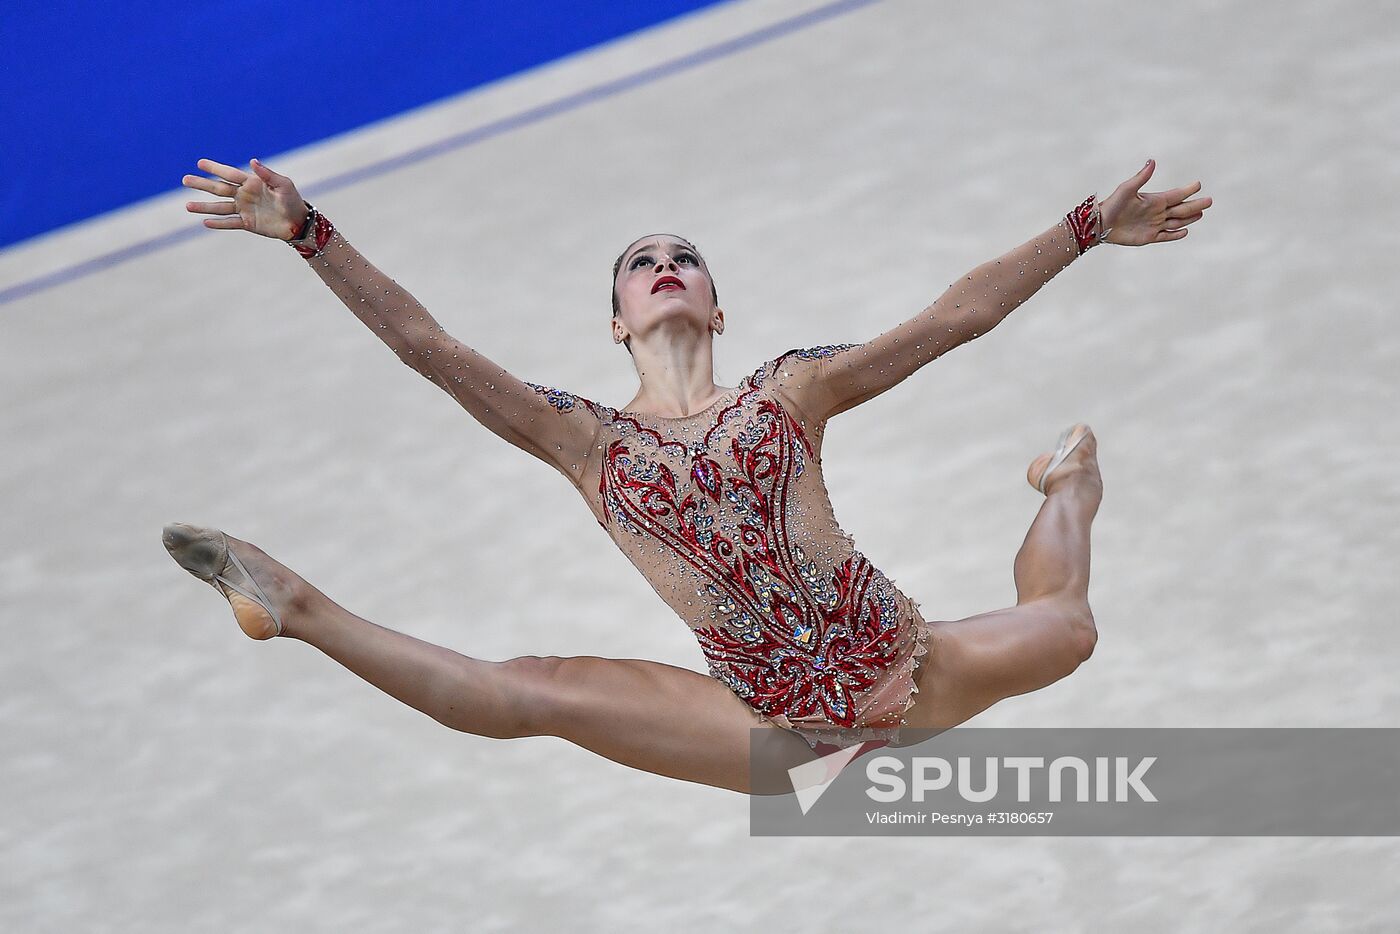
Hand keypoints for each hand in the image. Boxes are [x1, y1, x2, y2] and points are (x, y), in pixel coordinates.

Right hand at [182, 157, 307, 239]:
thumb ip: (267, 174)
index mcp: (252, 182)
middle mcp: (244, 195)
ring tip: (187, 206)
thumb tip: (252, 161)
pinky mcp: (248, 223)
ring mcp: (244, 209)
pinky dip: (218, 223)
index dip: (215, 168)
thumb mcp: (283, 185)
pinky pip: (230, 223)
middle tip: (184, 180)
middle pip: (219, 188)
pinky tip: (205, 222)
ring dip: (204, 207)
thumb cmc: (293, 200)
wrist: (299, 222)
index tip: (200, 163)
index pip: (230, 173)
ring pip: (220, 207)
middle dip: (202, 185)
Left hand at [1098, 159, 1212, 246]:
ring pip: (1177, 222)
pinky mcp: (1149, 237)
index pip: (1176, 195)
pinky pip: (1166, 236)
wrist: (1101, 224)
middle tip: (1210, 201)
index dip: (1188, 190)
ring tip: (1201, 213)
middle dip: (1195, 205)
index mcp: (1154, 200)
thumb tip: (1152, 161)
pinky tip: (1186, 231)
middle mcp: (1157, 212)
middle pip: (1181, 209)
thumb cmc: (1113, 204)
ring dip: (1189, 218)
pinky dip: (1176, 235)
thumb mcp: (1127, 189)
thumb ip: (1142, 177)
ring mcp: (1154, 225)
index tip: (1199, 184)